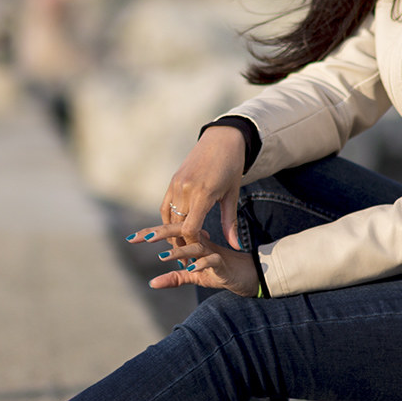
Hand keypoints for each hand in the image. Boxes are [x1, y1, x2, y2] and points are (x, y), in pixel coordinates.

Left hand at [127, 225, 259, 296]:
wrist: (246, 274)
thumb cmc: (218, 272)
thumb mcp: (194, 276)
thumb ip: (174, 277)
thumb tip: (151, 283)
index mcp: (192, 242)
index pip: (169, 235)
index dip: (151, 234)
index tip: (131, 238)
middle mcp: (201, 243)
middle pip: (179, 233)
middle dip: (159, 234)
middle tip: (142, 238)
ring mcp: (212, 251)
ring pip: (194, 246)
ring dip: (178, 251)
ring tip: (162, 257)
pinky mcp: (222, 263)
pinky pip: (212, 260)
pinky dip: (201, 264)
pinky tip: (191, 268)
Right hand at [160, 125, 245, 249]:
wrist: (222, 139)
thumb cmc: (232, 167)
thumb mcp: (232, 195)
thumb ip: (231, 222)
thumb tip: (235, 246)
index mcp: (203, 193)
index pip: (190, 228)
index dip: (192, 243)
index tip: (197, 255)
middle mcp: (186, 189)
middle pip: (177, 226)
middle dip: (181, 244)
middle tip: (186, 261)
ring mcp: (177, 184)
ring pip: (168, 218)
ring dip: (172, 234)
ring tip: (179, 249)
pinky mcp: (173, 181)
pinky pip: (165, 206)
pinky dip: (167, 220)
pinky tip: (173, 230)